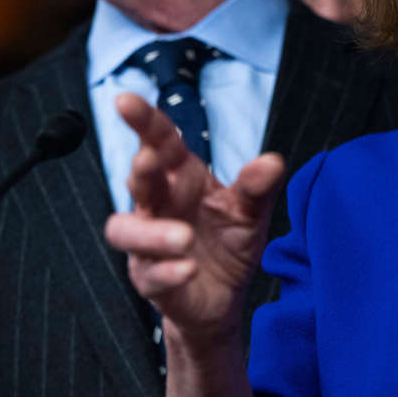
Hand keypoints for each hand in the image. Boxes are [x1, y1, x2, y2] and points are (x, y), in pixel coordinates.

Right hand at [104, 92, 284, 348]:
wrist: (224, 297)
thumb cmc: (231, 242)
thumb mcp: (251, 212)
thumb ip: (258, 187)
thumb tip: (272, 161)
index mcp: (181, 178)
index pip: (159, 143)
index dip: (143, 121)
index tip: (125, 99)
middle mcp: (158, 206)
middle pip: (137, 181)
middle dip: (139, 169)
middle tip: (149, 160)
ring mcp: (148, 245)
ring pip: (127, 231)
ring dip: (151, 232)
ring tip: (185, 237)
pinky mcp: (151, 281)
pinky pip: (150, 276)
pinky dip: (167, 271)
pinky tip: (187, 268)